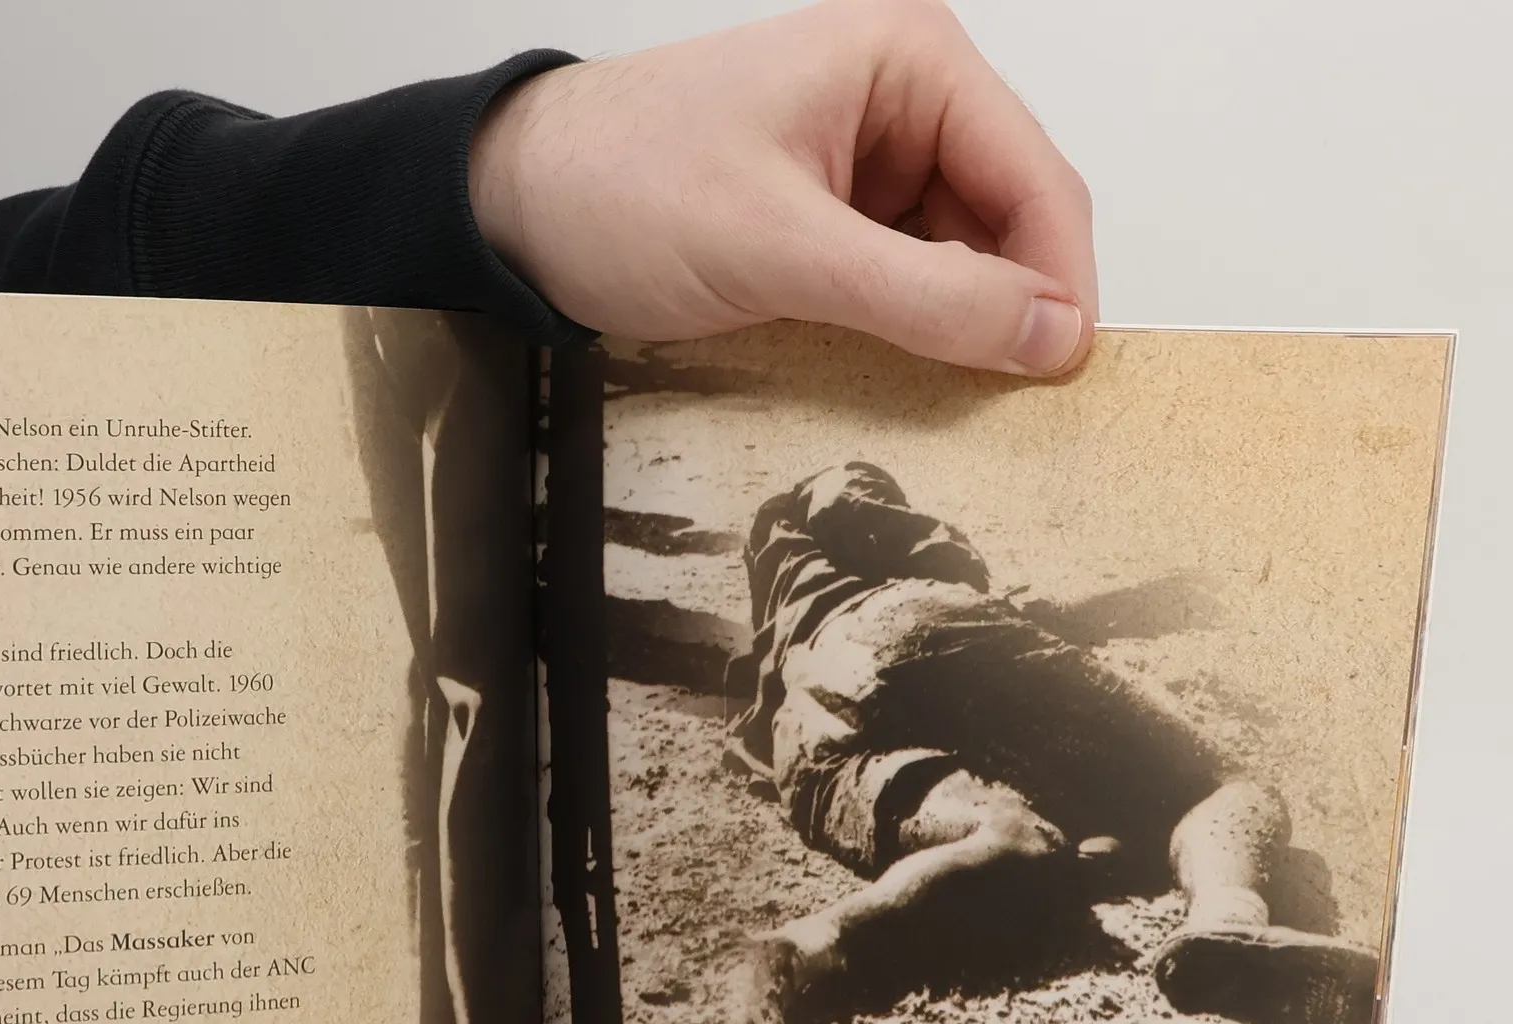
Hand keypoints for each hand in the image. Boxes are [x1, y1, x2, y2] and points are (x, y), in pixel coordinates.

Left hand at [471, 0, 1096, 374]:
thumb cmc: (625, 188)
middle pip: (1007, 215)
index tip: (1064, 372)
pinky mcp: (832, 214)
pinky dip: (914, 326)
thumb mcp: (782, 249)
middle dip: (1014, 303)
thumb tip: (1044, 334)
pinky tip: (907, 372)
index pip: (1032, 173)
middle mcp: (902, 98)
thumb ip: (921, 295)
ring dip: (963, 324)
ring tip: (959, 397)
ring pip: (960, 254)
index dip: (1059, 278)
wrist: (520, 206)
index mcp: (907, 60)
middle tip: (1017, 403)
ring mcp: (867, 157)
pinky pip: (906, 275)